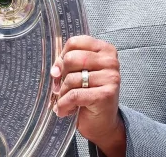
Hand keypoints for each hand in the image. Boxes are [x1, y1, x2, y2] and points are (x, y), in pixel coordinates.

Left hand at [52, 36, 125, 155]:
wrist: (103, 123)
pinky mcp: (106, 94)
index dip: (62, 57)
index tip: (60, 71)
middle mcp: (110, 61)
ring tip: (65, 101)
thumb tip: (55, 71)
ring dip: (62, 94)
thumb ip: (67, 64)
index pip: (74, 42)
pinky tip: (65, 110)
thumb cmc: (89, 94)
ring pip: (71, 79)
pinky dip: (64, 105)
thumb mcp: (79, 73)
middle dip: (61, 76)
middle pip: (71, 58)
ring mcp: (110, 77)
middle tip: (61, 88)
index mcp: (104, 49)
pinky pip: (75, 95)